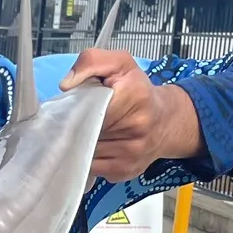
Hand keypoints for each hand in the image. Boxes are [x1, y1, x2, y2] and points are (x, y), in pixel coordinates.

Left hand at [58, 49, 203, 182]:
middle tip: (75, 117)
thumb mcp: (119, 63)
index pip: (91, 105)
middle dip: (74, 125)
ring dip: (78, 142)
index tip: (73, 104)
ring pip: (85, 151)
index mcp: (136, 95)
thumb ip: (91, 61)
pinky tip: (91, 145)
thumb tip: (66, 84)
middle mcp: (138, 127)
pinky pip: (91, 167)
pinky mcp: (125, 171)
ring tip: (85, 130)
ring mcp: (132, 153)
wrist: (166, 120)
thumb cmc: (138, 90)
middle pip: (85, 130)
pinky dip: (85, 157)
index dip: (76, 106)